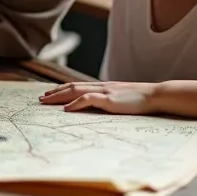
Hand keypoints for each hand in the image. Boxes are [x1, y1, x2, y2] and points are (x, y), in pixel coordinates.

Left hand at [38, 81, 158, 114]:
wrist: (155, 95)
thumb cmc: (140, 100)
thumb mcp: (120, 99)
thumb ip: (108, 101)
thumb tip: (96, 107)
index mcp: (102, 87)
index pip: (77, 85)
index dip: (62, 89)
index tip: (49, 93)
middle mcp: (100, 86)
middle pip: (72, 87)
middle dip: (55, 92)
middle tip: (41, 98)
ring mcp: (104, 92)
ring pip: (76, 91)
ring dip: (59, 96)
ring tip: (46, 101)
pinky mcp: (109, 100)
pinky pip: (88, 100)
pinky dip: (75, 103)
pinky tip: (66, 109)